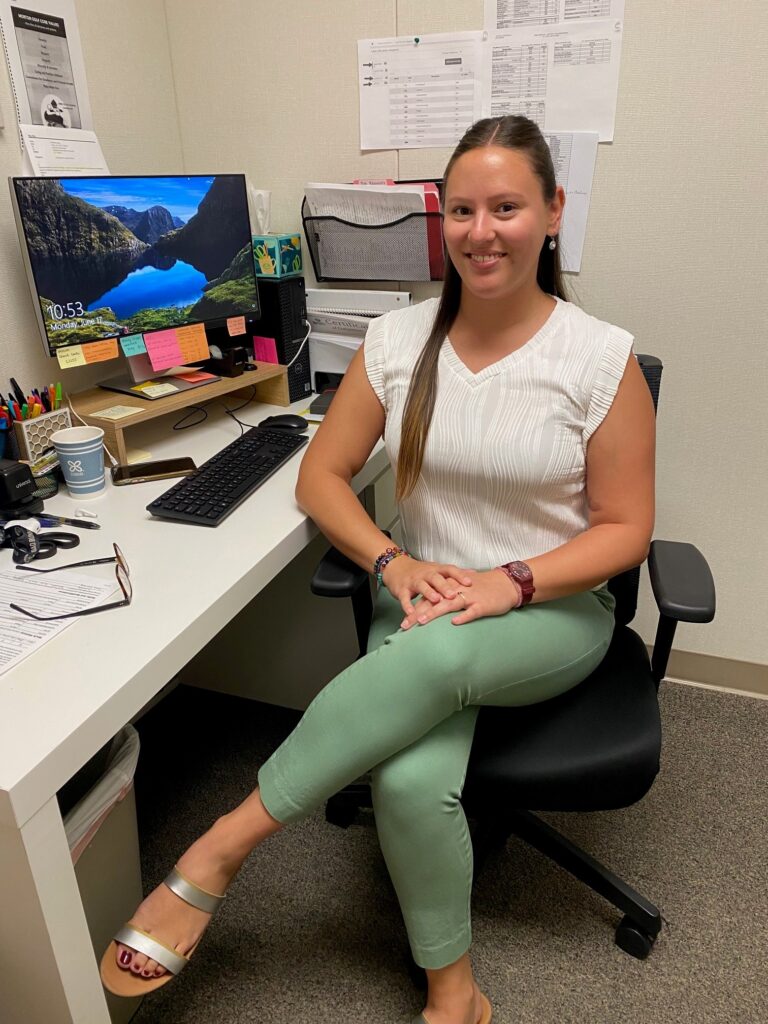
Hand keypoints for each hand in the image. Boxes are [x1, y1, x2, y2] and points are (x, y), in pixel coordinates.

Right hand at [381, 556, 473, 619]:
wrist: (396, 568)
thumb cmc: (422, 572)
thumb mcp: (438, 570)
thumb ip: (455, 573)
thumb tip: (474, 573)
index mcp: (436, 570)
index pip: (449, 570)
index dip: (459, 575)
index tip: (470, 582)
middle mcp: (425, 574)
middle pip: (436, 578)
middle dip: (444, 586)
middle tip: (453, 594)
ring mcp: (413, 581)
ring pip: (421, 586)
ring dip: (429, 593)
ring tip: (436, 600)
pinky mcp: (402, 590)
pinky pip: (404, 598)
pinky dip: (407, 605)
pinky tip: (411, 613)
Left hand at [399, 568, 521, 629]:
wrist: (505, 583)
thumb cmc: (481, 588)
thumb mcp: (460, 589)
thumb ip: (446, 597)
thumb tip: (429, 609)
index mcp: (450, 586)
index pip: (428, 598)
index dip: (414, 609)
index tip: (402, 622)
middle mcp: (456, 590)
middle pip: (433, 602)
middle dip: (418, 613)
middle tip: (404, 626)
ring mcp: (469, 597)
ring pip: (449, 604)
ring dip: (434, 613)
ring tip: (421, 622)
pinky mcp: (482, 604)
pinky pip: (472, 611)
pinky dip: (464, 616)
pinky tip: (455, 623)